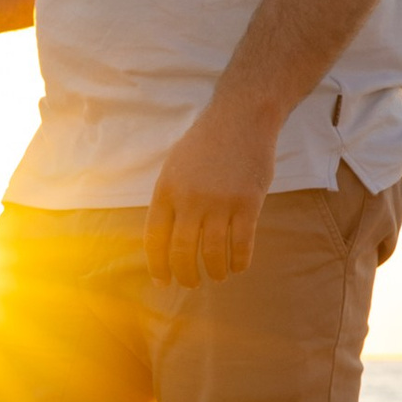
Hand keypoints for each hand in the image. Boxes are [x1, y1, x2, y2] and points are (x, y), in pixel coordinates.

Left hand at [146, 93, 279, 286]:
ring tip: (217, 276)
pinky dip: (239, 262)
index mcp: (166, 190)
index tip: (164, 282)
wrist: (241, 117)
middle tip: (191, 283)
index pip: (154, 239)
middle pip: (181, 252)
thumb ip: (169, 200)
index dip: (157, 266)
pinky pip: (241, 244)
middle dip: (186, 276)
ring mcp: (219, 201)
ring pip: (212, 253)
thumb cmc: (206, 144)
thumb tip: (164, 241)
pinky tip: (238, 267)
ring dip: (214, 272)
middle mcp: (189, 198)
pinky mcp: (247, 202)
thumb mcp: (175, 166)